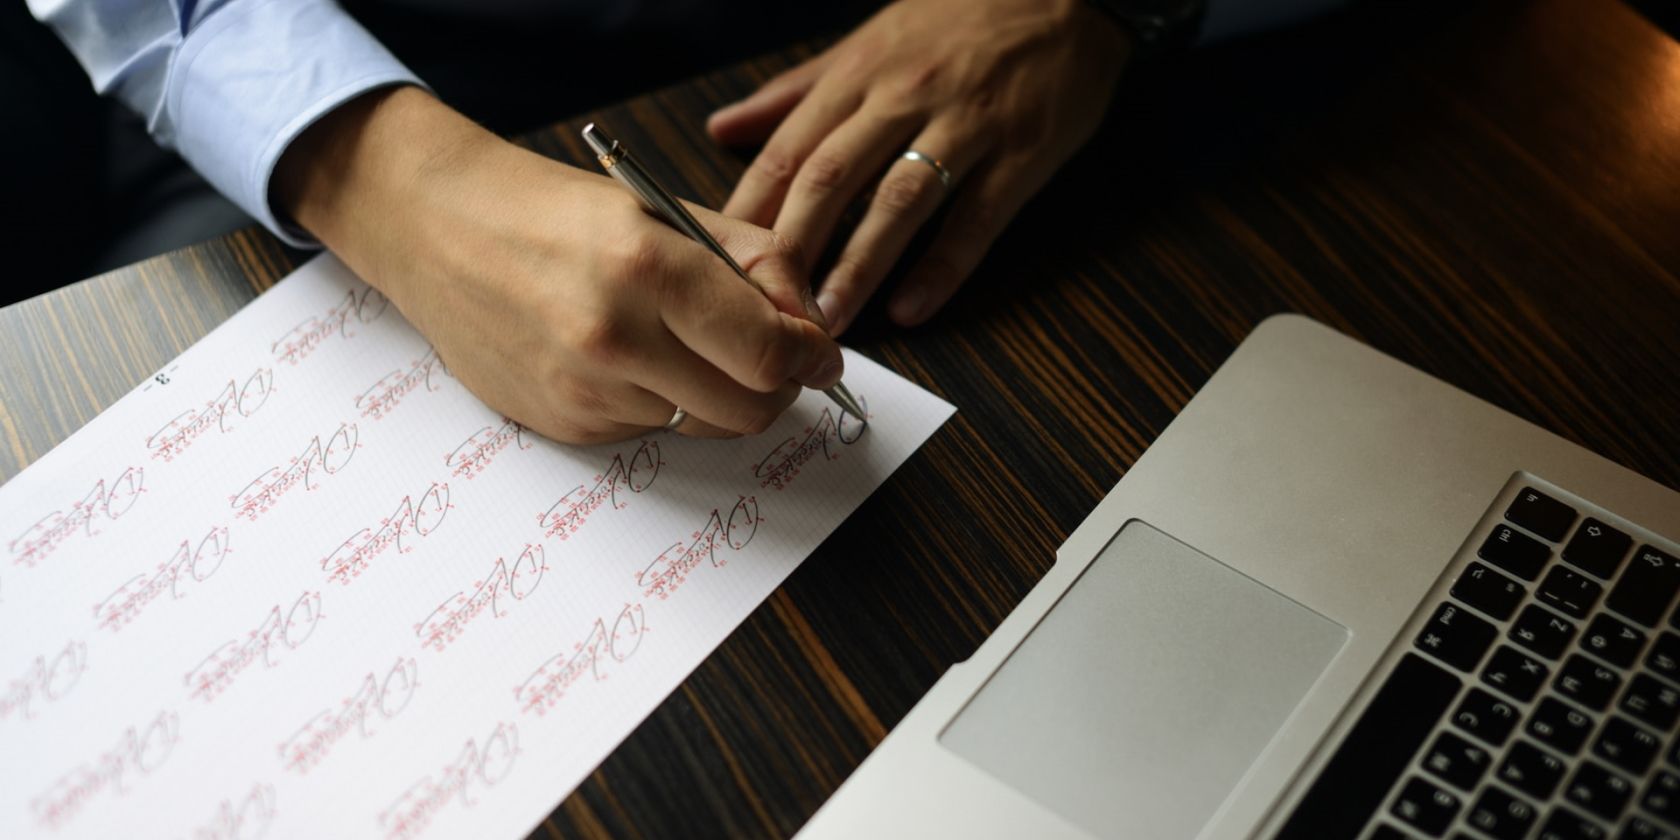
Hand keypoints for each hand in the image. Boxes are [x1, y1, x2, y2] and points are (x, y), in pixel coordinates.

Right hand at [275, 87, 842, 444]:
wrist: (437, 229)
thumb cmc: (555, 211)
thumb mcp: (667, 209)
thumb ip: (757, 265)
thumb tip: (814, 328)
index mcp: (649, 268)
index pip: (768, 352)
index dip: (810, 358)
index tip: (818, 353)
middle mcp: (614, 338)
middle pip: (749, 410)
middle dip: (777, 387)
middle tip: (771, 358)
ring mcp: (583, 391)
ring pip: (702, 425)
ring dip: (715, 394)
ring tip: (681, 342)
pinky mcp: (562, 425)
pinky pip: (649, 432)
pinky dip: (660, 402)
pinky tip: (626, 356)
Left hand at [708, 0, 1129, 335]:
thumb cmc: (959, 20)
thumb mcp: (870, 41)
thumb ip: (796, 91)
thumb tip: (722, 128)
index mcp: (860, 73)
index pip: (788, 151)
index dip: (750, 212)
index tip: (719, 266)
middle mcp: (904, 96)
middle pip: (831, 179)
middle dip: (792, 250)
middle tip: (766, 311)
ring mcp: (964, 125)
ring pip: (898, 202)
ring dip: (858, 267)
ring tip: (828, 323)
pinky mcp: (1021, 152)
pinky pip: (975, 218)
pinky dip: (942, 267)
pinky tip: (913, 308)